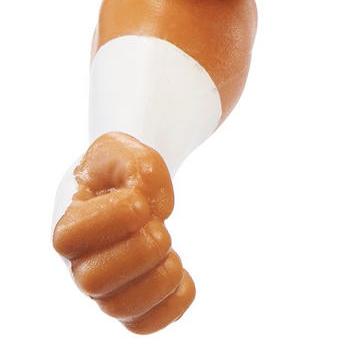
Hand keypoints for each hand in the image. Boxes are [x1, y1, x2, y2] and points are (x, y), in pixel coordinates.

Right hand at [52, 132, 194, 332]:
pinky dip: (172, 305)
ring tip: (171, 253)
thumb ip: (136, 166)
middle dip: (141, 250)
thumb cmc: (115, 170)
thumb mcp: (120, 148)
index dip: (114, 217)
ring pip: (119, 308)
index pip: (70, 237)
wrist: (124, 185)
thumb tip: (152, 206)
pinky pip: (144, 323)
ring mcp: (103, 286)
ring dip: (159, 278)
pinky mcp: (130, 298)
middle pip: (94, 281)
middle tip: (158, 228)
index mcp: (68, 224)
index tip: (139, 201)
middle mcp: (79, 262)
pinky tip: (185, 278)